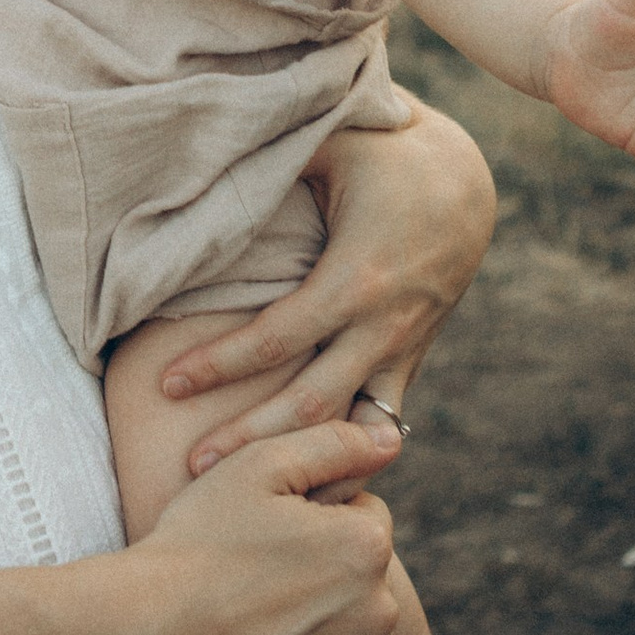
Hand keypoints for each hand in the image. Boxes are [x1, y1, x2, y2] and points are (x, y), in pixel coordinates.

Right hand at [134, 417, 418, 634]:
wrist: (150, 630)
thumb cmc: (198, 539)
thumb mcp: (257, 466)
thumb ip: (334, 443)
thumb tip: (391, 438)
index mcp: (365, 543)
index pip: (367, 516)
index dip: (323, 512)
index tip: (278, 525)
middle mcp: (377, 607)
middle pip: (370, 574)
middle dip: (332, 566)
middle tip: (268, 571)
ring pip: (371, 630)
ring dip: (341, 620)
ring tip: (274, 617)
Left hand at [164, 105, 496, 474]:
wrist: (466, 182)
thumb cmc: (383, 154)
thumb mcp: (330, 145)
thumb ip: (270, 162)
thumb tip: (199, 162)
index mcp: (354, 279)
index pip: (276, 339)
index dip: (220, 366)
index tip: (168, 385)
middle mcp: (382, 325)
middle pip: (309, 403)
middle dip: (251, 439)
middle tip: (192, 469)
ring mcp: (401, 347)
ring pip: (349, 425)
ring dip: (302, 461)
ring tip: (247, 489)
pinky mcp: (412, 356)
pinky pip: (380, 418)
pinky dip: (349, 454)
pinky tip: (315, 489)